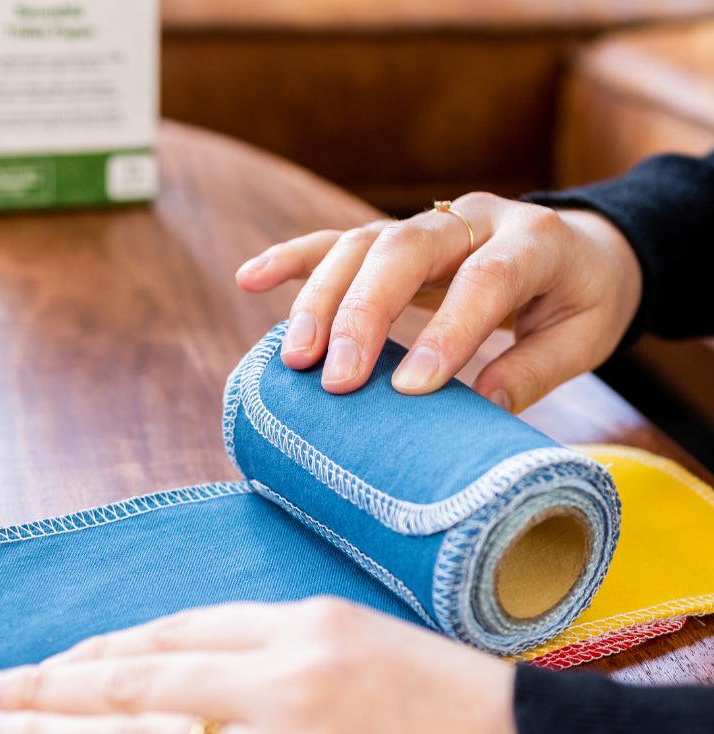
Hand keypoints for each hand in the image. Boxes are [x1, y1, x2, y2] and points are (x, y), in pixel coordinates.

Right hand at [235, 193, 641, 412]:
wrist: (581, 247)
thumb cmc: (582, 298)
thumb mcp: (585, 336)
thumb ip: (536, 369)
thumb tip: (478, 410)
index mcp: (534, 242)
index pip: (483, 279)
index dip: (447, 332)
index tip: (410, 390)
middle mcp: (474, 220)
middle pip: (404, 249)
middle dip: (361, 314)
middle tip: (334, 379)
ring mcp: (429, 223)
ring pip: (361, 244)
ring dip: (320, 299)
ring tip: (295, 359)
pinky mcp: (395, 238)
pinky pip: (337, 241)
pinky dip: (293, 259)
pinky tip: (251, 277)